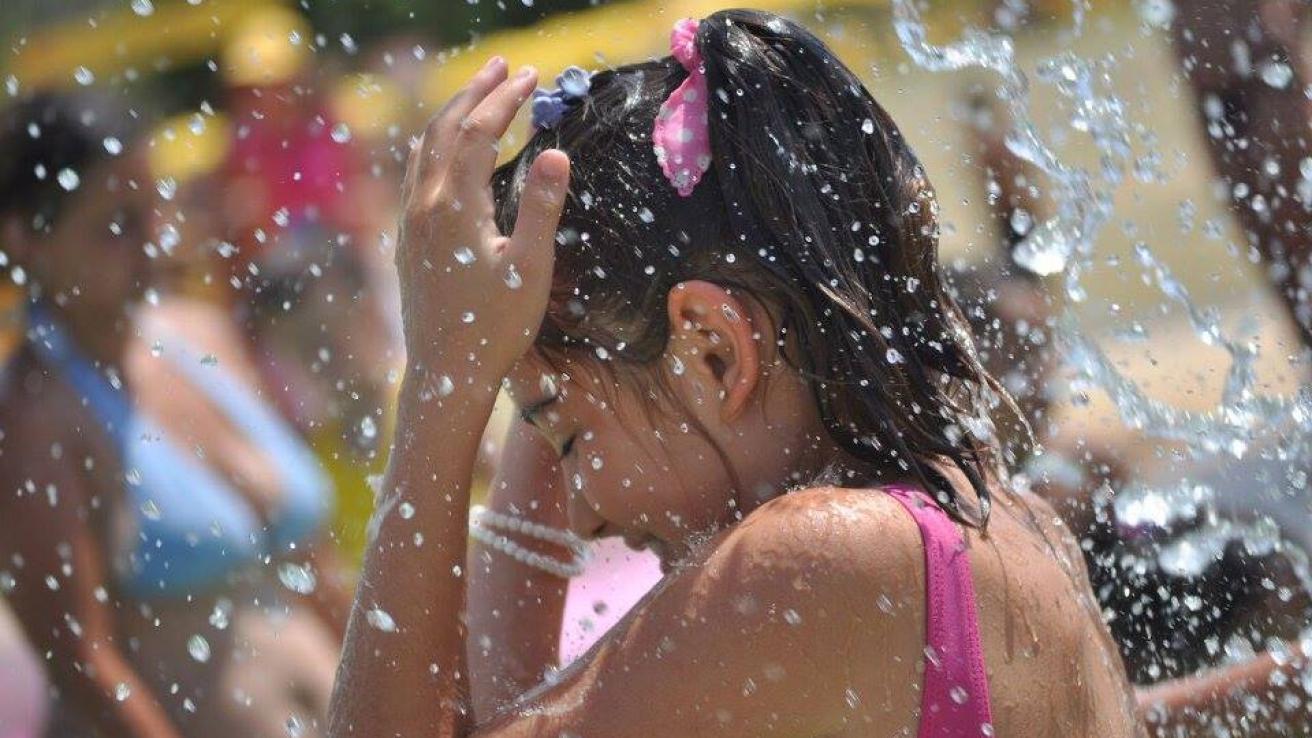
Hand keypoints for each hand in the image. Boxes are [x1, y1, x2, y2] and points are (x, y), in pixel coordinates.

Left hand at [397, 57, 569, 385]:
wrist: (445, 374)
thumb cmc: (494, 327)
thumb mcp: (530, 268)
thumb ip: (540, 207)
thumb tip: (556, 153)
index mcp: (454, 206)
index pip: (478, 132)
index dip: (505, 100)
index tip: (531, 76)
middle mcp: (424, 205)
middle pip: (445, 129)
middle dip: (474, 92)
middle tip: (502, 65)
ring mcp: (410, 222)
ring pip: (424, 149)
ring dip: (452, 114)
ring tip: (476, 94)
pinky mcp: (408, 240)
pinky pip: (416, 173)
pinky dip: (435, 144)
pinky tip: (445, 151)